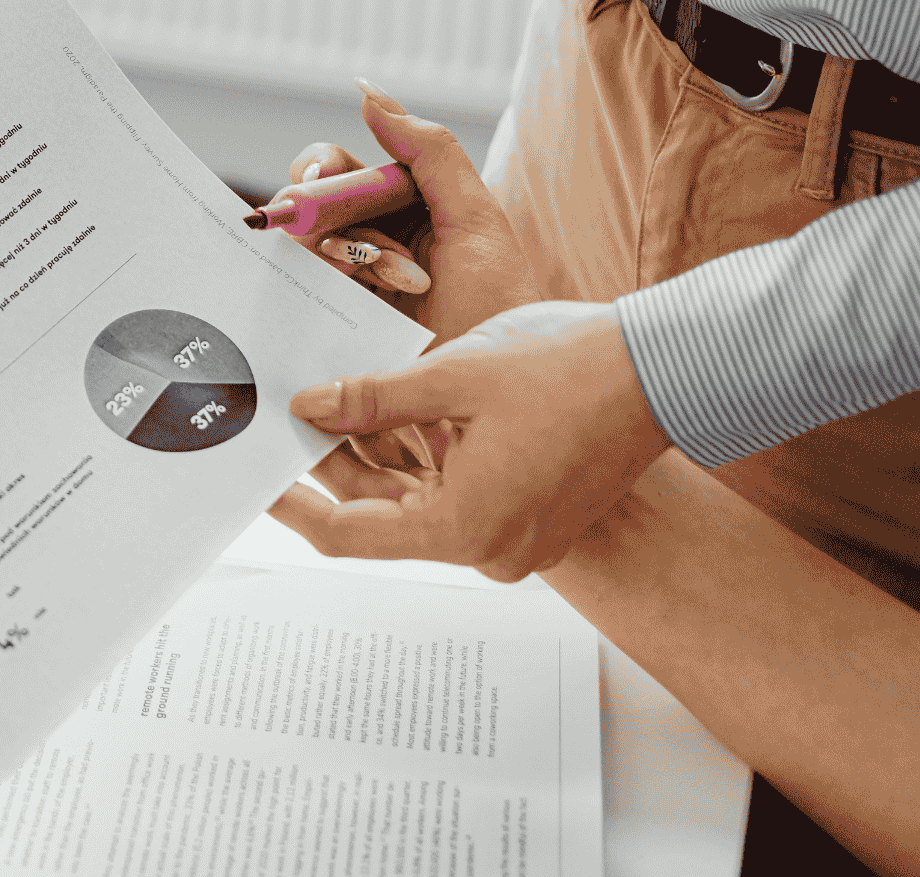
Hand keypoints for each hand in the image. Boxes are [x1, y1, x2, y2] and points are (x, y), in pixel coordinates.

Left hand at [273, 302, 671, 581]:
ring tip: (335, 400)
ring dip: (380, 454)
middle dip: (335, 463)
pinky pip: (458, 493)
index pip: (348, 533)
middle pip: (383, 514)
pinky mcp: (534, 515)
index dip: (293, 505)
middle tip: (291, 415)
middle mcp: (489, 549)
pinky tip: (395, 409)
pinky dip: (424, 456)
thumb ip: (370, 400)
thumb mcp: (450, 376)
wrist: (664, 371)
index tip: (256, 480)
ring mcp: (516, 537)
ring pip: (420, 500)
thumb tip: (309, 409)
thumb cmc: (567, 369)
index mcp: (463, 528)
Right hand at [285, 80, 538, 349]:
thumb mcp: (474, 218)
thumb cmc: (497, 302)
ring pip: (309, 246)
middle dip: (322, 211)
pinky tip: (371, 300)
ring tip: (400, 283)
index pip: (341, 167)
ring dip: (350, 255)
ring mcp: (354, 283)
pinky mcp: (339, 324)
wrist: (499, 390)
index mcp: (408, 204)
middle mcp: (375, 239)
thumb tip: (367, 91)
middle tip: (335, 230)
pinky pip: (304, 293)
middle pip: (312, 204)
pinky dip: (333, 288)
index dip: (322, 167)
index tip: (318, 176)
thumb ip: (428, 150)